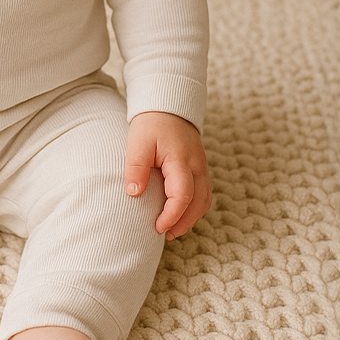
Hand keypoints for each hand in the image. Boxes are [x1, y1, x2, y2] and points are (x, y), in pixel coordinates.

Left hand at [125, 111, 210, 238]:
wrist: (168, 104)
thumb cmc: (151, 123)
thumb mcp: (138, 143)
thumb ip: (136, 168)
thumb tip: (134, 194)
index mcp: (181, 160)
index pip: (183, 196)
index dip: (171, 216)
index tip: (157, 227)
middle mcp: (197, 166)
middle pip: (199, 203)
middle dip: (184, 223)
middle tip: (165, 234)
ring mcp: (202, 166)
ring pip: (205, 200)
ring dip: (191, 217)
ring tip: (172, 228)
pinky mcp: (200, 167)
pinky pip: (204, 192)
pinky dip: (195, 207)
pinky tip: (180, 212)